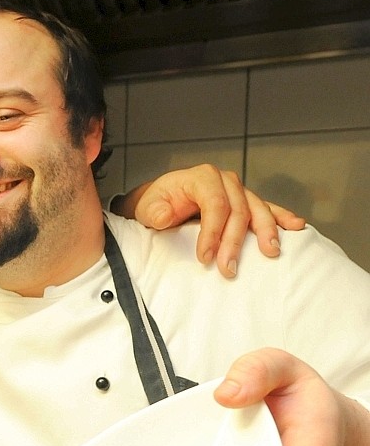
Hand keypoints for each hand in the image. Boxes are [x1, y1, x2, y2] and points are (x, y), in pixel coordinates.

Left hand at [115, 164, 305, 277]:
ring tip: (271, 252)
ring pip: (258, 210)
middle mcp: (225, 181)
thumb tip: (166, 217)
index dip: (212, 232)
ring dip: (266, 232)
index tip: (204, 257)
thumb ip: (155, 211)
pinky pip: (268, 209)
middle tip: (229, 269)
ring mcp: (239, 191)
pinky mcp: (247, 202)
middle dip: (235, 242)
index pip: (214, 204)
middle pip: (238, 210)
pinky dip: (282, 217)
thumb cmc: (157, 204)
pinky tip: (297, 226)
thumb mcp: (148, 207)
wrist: (163, 200)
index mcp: (202, 177)